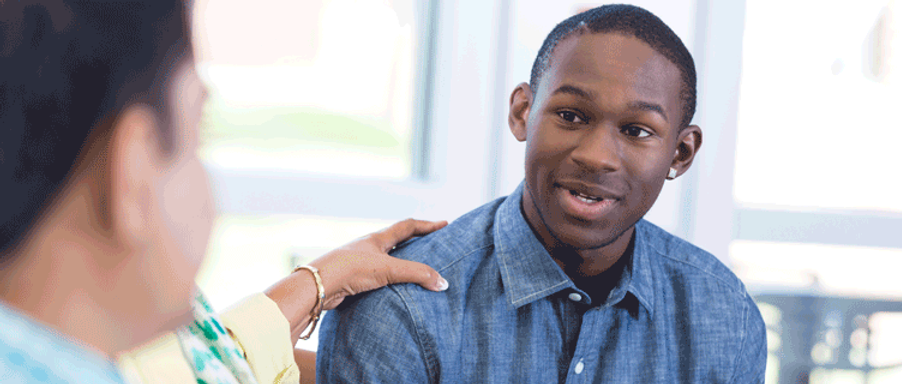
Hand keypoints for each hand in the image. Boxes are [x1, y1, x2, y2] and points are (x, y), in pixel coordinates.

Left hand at [308, 218, 448, 309]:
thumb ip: (416, 274)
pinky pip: (379, 278)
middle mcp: (369, 248)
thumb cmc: (351, 269)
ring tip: (418, 270)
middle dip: (416, 242)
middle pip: (397, 241)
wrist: (319, 285)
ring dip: (403, 263)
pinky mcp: (354, 280)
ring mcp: (360, 263)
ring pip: (387, 260)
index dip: (427, 225)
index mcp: (377, 238)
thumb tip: (442, 282)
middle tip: (434, 246)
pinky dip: (391, 281)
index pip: (408, 226)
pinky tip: (397, 290)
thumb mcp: (388, 269)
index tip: (444, 224)